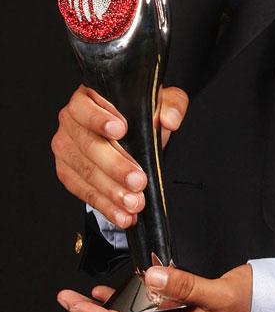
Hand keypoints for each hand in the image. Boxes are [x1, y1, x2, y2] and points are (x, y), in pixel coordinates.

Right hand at [51, 84, 188, 227]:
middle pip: (89, 145)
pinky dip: (105, 206)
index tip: (122, 130)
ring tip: (134, 203)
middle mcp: (70, 120)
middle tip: (139, 181)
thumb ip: (171, 104)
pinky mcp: (67, 172)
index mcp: (88, 96)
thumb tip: (170, 119)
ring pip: (86, 173)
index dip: (100, 119)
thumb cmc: (140, 111)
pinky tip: (122, 215)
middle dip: (115, 166)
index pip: (86, 107)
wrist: (129, 128)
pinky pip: (84, 192)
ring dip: (111, 192)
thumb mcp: (161, 100)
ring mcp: (66, 147)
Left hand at [57, 263, 251, 311]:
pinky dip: (129, 302)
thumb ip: (183, 285)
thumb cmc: (245, 302)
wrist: (267, 306)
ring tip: (86, 298)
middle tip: (68, 301)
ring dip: (107, 310)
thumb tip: (151, 277)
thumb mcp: (216, 292)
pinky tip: (123, 292)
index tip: (75, 305)